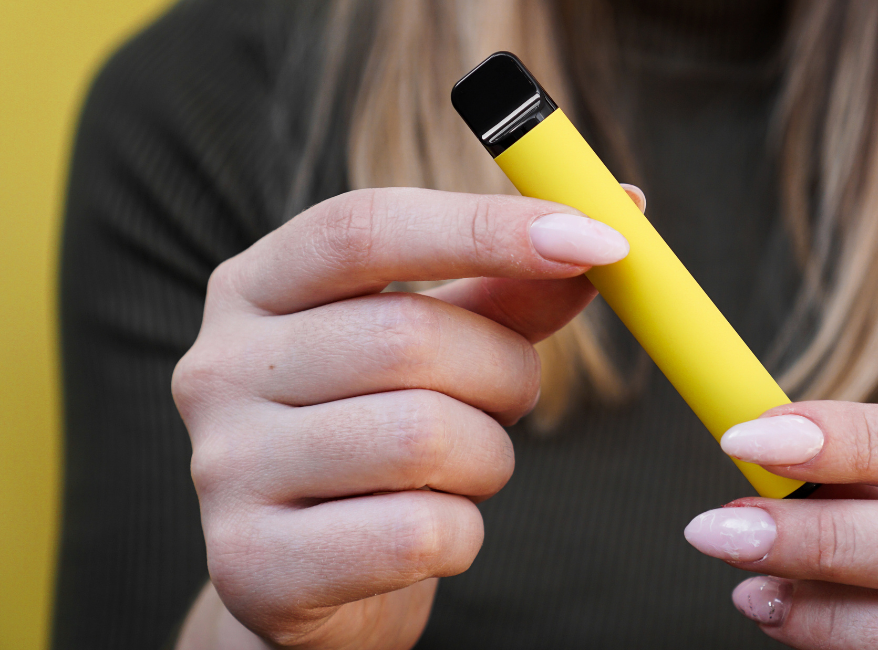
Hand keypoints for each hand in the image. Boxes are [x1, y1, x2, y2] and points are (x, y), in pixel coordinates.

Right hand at [171, 187, 629, 648]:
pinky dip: (460, 535)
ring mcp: (225, 468)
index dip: (487, 227)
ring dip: (486, 458)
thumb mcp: (439, 350)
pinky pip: (416, 534)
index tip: (599, 237)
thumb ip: (509, 291)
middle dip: (504, 372)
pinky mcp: (252, 565)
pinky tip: (429, 533)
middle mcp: (217, 367)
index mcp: (255, 287)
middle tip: (511, 398)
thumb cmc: (385, 441)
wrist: (313, 579)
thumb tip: (612, 218)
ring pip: (421, 438)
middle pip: (408, 336)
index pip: (363, 226)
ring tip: (462, 470)